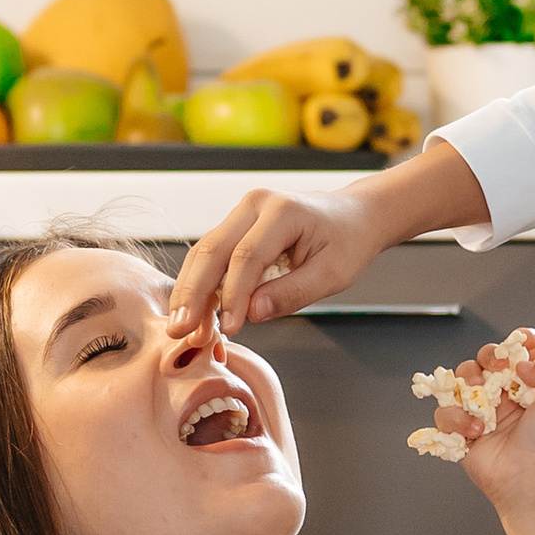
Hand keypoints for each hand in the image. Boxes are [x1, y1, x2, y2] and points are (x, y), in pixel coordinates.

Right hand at [166, 179, 388, 336]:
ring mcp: (242, 212)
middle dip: (194, 293)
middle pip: (213, 250)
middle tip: (181, 329)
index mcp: (282, 211)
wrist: (354, 216)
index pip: (247, 256)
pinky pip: (212, 255)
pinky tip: (194, 311)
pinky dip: (201, 284)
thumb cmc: (348, 242)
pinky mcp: (237, 226)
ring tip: (182, 326)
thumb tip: (252, 313)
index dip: (234, 295)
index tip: (229, 328)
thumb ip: (293, 293)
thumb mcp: (333, 274)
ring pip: (205, 252)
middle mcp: (255, 205)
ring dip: (191, 291)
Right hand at [436, 329, 534, 516]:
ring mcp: (480, 411)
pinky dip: (456, 419)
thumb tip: (523, 362)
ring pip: (459, 381)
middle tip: (493, 372)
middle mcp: (502, 395)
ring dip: (467, 390)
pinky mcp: (462, 430)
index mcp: (527, 385)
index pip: (519, 351)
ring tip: (483, 412)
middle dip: (485, 360)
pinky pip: (445, 413)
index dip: (516, 343)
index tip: (516, 345)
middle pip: (484, 359)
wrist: (529, 482)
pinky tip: (475, 431)